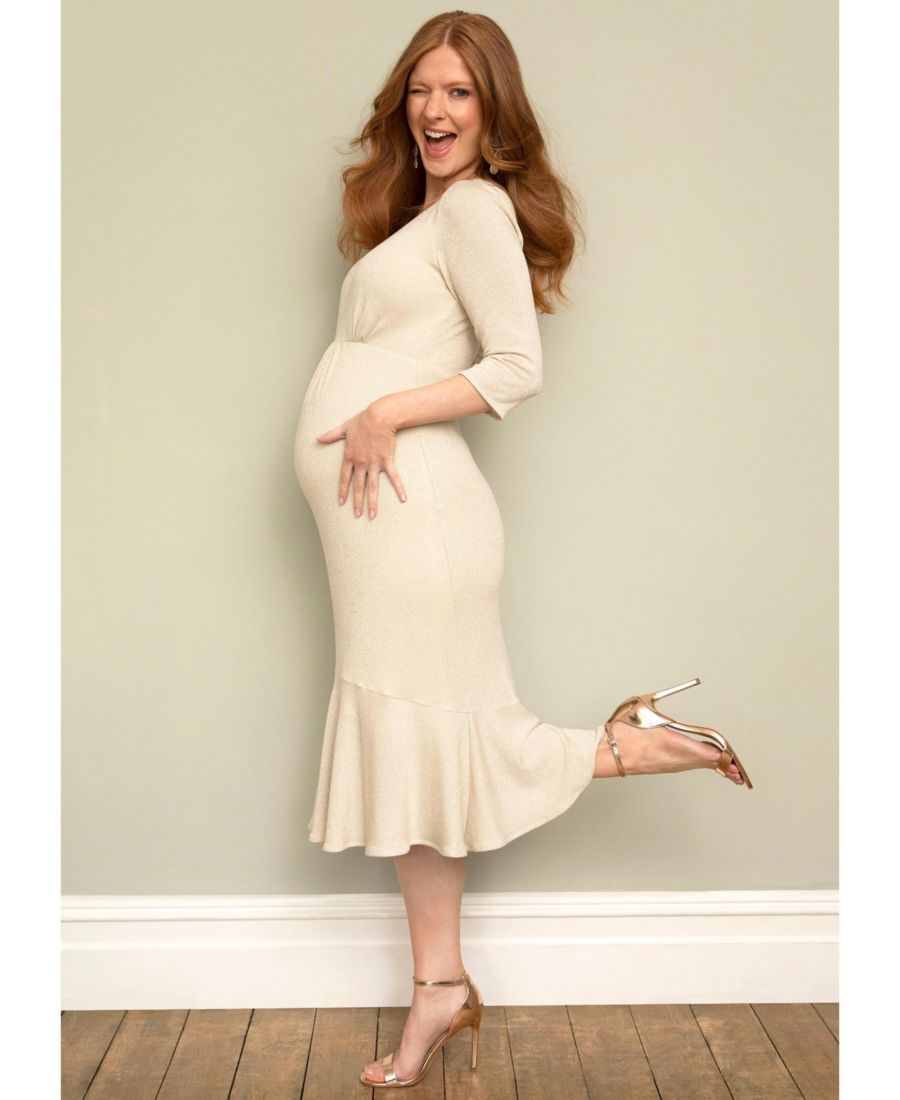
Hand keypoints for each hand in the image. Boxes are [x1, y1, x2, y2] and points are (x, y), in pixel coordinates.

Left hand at [315, 401, 407, 518]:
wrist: (379, 416)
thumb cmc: (362, 420)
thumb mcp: (344, 427)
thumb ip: (331, 435)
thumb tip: (317, 438)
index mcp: (350, 456)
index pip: (344, 478)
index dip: (343, 491)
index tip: (341, 503)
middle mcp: (361, 463)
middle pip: (358, 486)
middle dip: (357, 502)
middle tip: (357, 515)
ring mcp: (374, 463)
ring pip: (373, 487)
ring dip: (372, 502)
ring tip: (372, 515)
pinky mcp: (387, 460)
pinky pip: (393, 477)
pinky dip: (399, 488)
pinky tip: (403, 499)